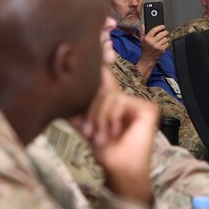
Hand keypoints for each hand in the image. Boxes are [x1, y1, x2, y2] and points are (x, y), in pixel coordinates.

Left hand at [70, 69, 157, 204]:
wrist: (120, 169)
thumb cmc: (106, 152)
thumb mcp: (87, 126)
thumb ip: (77, 110)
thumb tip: (60, 95)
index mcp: (114, 100)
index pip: (104, 80)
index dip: (101, 65)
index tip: (102, 39)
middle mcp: (127, 98)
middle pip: (104, 87)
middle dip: (93, 109)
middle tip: (90, 129)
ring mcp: (138, 102)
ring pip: (111, 96)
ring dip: (100, 117)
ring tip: (99, 135)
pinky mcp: (147, 108)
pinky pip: (121, 103)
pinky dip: (111, 118)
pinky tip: (112, 132)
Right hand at [140, 24, 169, 62]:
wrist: (148, 58)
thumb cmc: (145, 48)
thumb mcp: (142, 40)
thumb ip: (142, 32)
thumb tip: (143, 25)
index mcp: (147, 39)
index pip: (154, 30)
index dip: (160, 27)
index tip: (163, 26)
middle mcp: (152, 42)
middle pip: (162, 34)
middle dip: (165, 32)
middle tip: (166, 32)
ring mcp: (157, 46)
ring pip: (165, 39)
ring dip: (166, 38)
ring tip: (164, 38)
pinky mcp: (161, 50)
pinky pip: (167, 44)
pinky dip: (167, 43)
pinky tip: (164, 43)